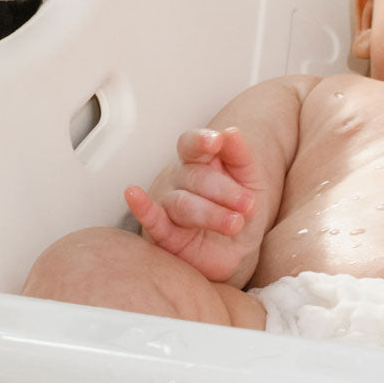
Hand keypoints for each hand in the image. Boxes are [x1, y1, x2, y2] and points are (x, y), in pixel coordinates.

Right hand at [126, 127, 264, 280]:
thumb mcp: (250, 179)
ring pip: (182, 203)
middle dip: (225, 191)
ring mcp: (166, 204)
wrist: (238, 250)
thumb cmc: (239, 209)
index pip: (191, 144)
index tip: (216, 141)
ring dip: (211, 213)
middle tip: (248, 205)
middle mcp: (178, 178)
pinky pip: (150, 219)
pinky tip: (133, 194)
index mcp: (198, 161)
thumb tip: (230, 132)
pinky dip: (141, 207)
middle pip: (195, 176)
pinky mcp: (161, 234)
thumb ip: (240, 155)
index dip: (201, 140)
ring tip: (235, 223)